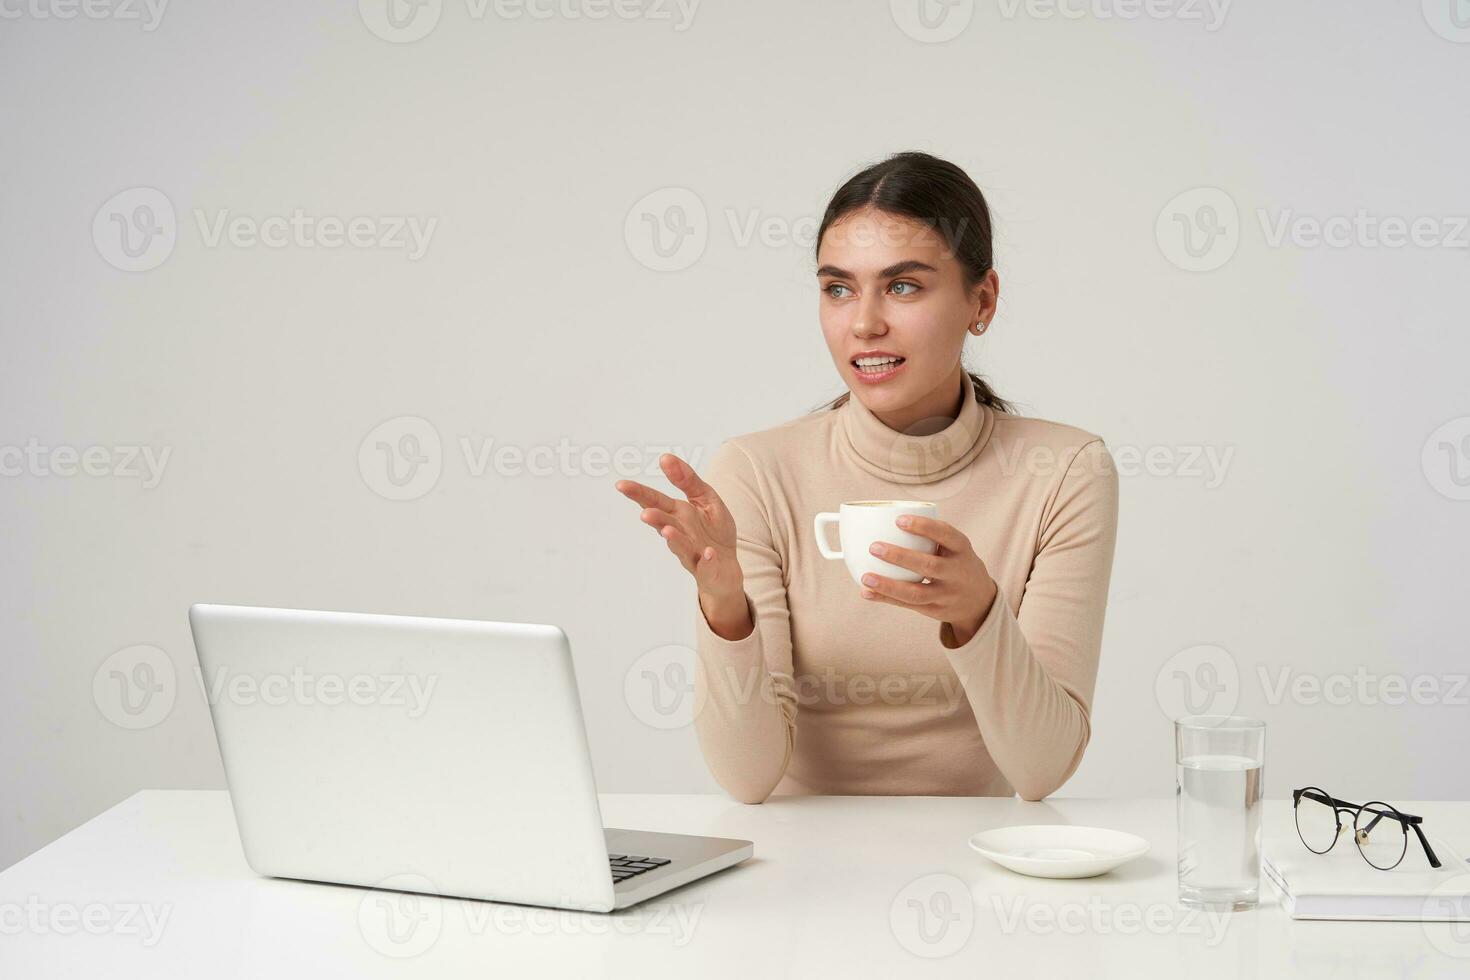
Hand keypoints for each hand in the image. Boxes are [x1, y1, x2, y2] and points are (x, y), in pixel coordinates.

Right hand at [614, 454, 747, 635]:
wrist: (726, 568)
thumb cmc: (714, 532)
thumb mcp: (706, 499)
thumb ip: (687, 480)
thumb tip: (665, 457)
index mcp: (678, 514)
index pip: (655, 501)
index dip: (639, 493)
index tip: (621, 485)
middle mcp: (680, 534)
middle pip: (664, 524)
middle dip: (655, 519)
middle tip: (645, 514)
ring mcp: (692, 553)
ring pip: (681, 547)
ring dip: (674, 540)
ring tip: (667, 530)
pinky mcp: (707, 570)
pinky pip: (707, 567)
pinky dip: (707, 562)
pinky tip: (709, 553)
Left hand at [858, 515, 997, 646]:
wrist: (980, 600)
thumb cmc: (955, 563)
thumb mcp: (954, 547)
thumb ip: (930, 537)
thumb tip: (883, 521)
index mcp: (961, 549)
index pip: (946, 534)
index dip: (924, 527)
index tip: (898, 520)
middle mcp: (957, 572)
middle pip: (930, 565)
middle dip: (900, 557)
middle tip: (874, 547)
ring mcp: (947, 594)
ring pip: (917, 592)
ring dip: (889, 585)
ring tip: (866, 577)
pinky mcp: (936, 611)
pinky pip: (909, 606)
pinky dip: (886, 598)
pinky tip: (867, 592)